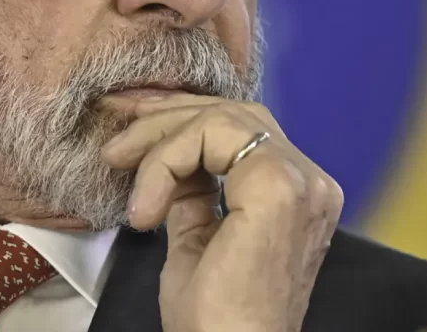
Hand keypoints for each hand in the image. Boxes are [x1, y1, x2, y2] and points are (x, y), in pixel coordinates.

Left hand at [101, 93, 343, 331]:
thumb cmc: (215, 319)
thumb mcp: (197, 241)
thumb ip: (194, 197)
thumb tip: (171, 166)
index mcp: (297, 196)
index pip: (242, 132)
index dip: (180, 126)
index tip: (129, 146)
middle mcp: (310, 183)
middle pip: (234, 115)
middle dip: (166, 118)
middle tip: (117, 144)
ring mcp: (300, 182)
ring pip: (221, 117)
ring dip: (159, 137)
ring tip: (118, 166)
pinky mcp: (278, 188)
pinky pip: (211, 137)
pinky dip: (165, 161)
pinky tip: (144, 207)